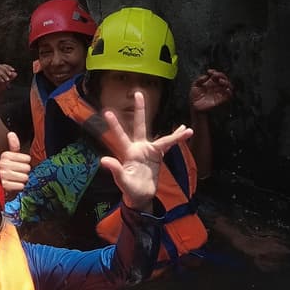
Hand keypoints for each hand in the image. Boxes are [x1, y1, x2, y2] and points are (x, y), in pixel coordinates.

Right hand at [0, 63, 16, 100]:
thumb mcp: (5, 83)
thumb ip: (10, 78)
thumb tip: (15, 73)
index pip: (2, 66)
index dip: (8, 67)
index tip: (13, 70)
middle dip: (6, 69)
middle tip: (10, 74)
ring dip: (3, 74)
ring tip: (7, 80)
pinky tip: (3, 82)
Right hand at [0, 131, 30, 194]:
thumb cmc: (4, 170)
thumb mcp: (8, 157)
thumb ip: (13, 146)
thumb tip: (11, 133)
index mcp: (5, 155)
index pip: (27, 159)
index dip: (25, 163)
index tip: (18, 165)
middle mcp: (3, 164)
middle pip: (27, 168)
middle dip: (23, 172)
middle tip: (16, 173)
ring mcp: (3, 175)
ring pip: (25, 177)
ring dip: (21, 180)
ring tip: (14, 179)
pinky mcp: (4, 186)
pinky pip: (21, 186)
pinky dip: (18, 187)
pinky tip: (13, 185)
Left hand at [101, 92, 192, 210]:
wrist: (141, 196)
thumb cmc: (130, 189)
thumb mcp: (122, 181)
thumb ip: (115, 169)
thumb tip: (103, 159)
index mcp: (128, 152)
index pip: (121, 135)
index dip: (115, 124)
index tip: (108, 112)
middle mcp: (139, 147)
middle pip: (140, 125)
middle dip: (140, 110)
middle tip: (137, 92)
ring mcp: (149, 151)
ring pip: (162, 139)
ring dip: (174, 134)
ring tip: (185, 127)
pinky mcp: (158, 156)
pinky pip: (169, 146)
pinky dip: (177, 140)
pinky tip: (186, 132)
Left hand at [189, 69, 232, 112]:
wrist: (195, 107)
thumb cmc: (194, 97)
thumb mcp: (194, 86)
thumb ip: (199, 80)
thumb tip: (206, 76)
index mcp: (211, 83)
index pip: (216, 75)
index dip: (214, 72)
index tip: (209, 71)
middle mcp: (216, 87)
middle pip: (223, 79)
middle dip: (221, 75)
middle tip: (215, 75)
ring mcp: (219, 93)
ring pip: (228, 85)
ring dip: (226, 82)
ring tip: (220, 81)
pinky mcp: (221, 99)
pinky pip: (228, 95)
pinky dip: (229, 92)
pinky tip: (226, 89)